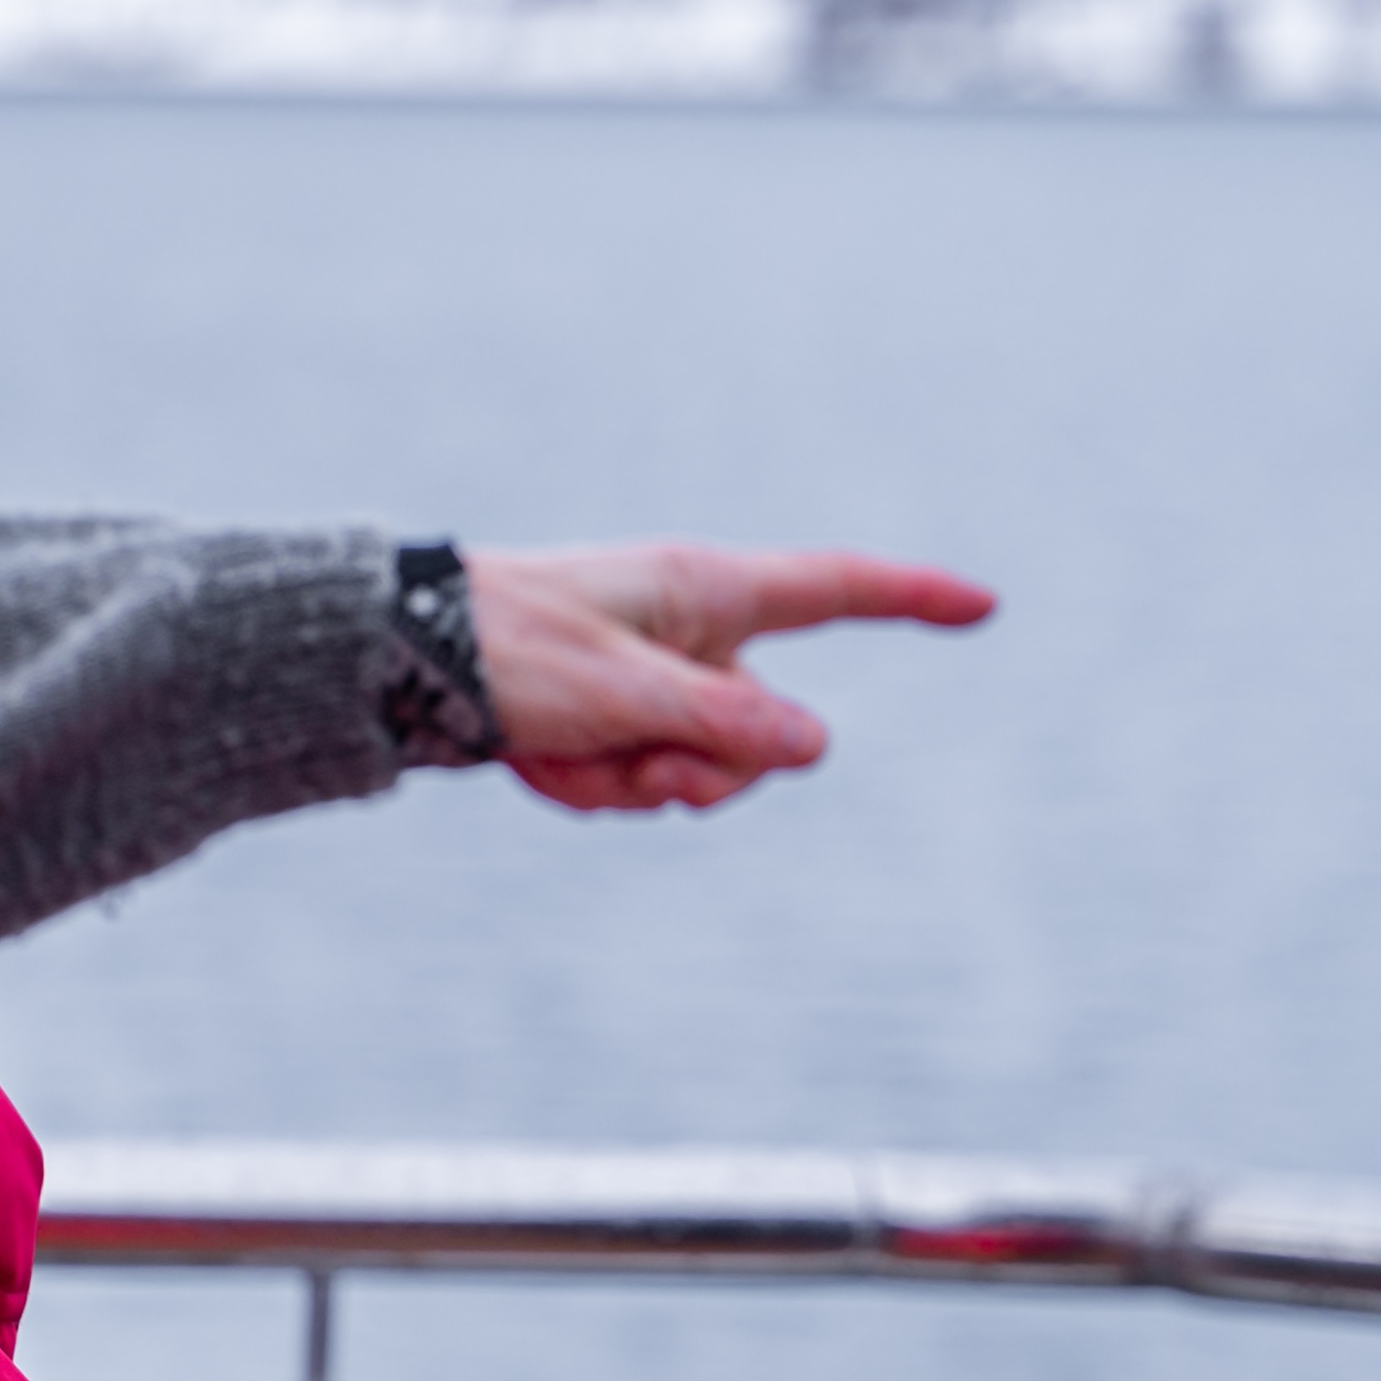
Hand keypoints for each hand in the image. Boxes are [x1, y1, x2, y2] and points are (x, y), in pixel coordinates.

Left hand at [464, 543, 994, 811]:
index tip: (981, 603)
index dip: (912, 599)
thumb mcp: (620, 692)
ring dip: (632, 785)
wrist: (398, 659)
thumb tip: (813, 743)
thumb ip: (721, 720)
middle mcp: (691, 635)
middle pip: (765, 734)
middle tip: (624, 758)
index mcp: (704, 592)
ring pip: (699, 774)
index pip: (835, 591)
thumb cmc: (506, 649)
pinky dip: (590, 789)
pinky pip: (638, 785)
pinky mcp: (615, 720)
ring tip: (561, 750)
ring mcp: (654, 682)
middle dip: (700, 771)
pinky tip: (536, 761)